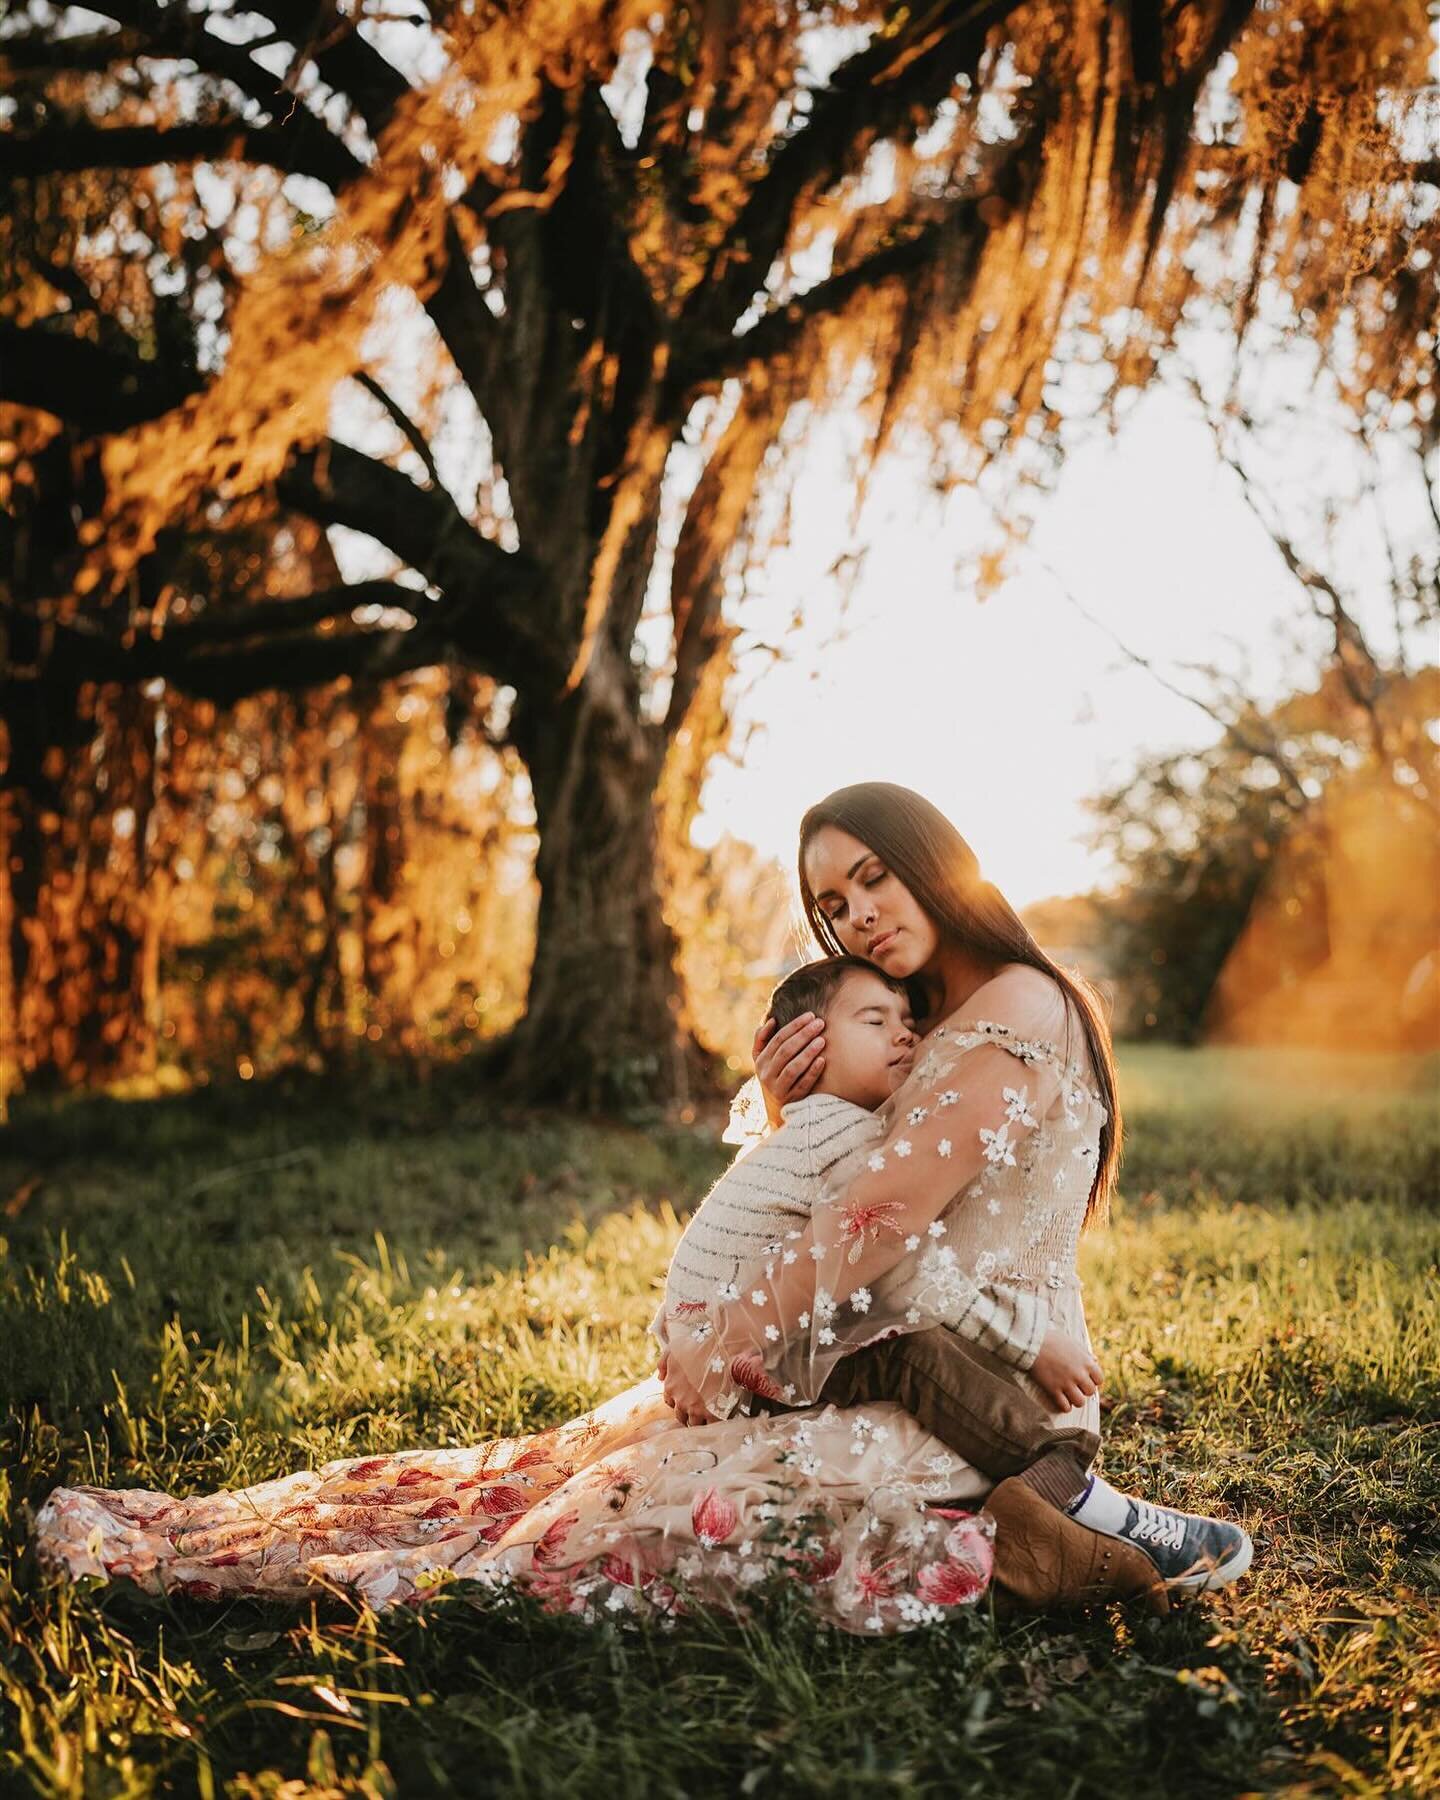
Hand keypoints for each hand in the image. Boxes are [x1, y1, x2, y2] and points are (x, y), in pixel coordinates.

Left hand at [659, 1350, 714, 1427]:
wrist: (720, 1347)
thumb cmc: (698, 1345)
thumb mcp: (674, 1348)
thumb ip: (663, 1363)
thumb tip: (660, 1378)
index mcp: (671, 1387)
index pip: (671, 1402)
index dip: (680, 1401)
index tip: (689, 1398)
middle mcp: (680, 1401)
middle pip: (682, 1416)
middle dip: (690, 1413)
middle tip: (702, 1407)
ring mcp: (695, 1408)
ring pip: (695, 1423)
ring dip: (701, 1420)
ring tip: (712, 1413)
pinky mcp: (712, 1413)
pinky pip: (711, 1426)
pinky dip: (714, 1423)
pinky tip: (721, 1416)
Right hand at [752, 1011, 825, 1127]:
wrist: (776, 1111)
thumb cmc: (773, 1077)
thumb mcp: (762, 1060)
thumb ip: (762, 1040)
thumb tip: (771, 1020)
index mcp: (761, 1061)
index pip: (778, 1039)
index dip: (794, 1026)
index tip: (810, 1015)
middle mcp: (766, 1074)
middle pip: (786, 1050)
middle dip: (804, 1034)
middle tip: (820, 1023)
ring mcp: (778, 1088)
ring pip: (793, 1067)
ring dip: (808, 1052)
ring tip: (822, 1039)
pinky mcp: (790, 1100)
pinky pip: (802, 1084)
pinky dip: (812, 1072)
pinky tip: (823, 1060)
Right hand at [1029, 1330, 1102, 1412]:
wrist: (1032, 1342)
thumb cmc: (1051, 1339)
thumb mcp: (1072, 1342)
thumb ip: (1085, 1353)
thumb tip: (1095, 1360)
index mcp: (1086, 1362)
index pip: (1099, 1379)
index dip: (1092, 1380)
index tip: (1085, 1378)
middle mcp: (1079, 1374)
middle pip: (1090, 1391)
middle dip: (1083, 1389)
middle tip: (1075, 1385)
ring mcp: (1066, 1383)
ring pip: (1080, 1402)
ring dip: (1075, 1399)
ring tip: (1068, 1394)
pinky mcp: (1053, 1390)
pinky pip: (1065, 1406)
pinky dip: (1064, 1405)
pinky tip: (1060, 1399)